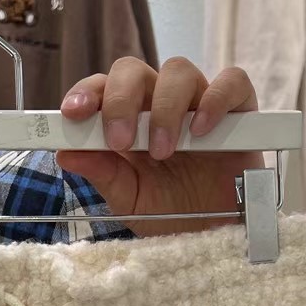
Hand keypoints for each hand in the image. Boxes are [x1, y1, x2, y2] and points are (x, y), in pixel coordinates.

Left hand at [57, 57, 262, 236]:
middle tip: (120, 140)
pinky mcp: (239, 109)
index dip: (86, 93)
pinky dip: (215, 99)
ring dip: (164, 108)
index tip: (73, 114)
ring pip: (178, 70)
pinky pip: (232, 82)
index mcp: (128, 120)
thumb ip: (103, 174)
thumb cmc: (172, 212)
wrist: (217, 235)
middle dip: (120, 99)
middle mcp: (159, 103)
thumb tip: (66, 153)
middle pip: (133, 70)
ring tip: (163, 151)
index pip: (102, 88)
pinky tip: (202, 130)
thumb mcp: (130, 200)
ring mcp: (198, 102)